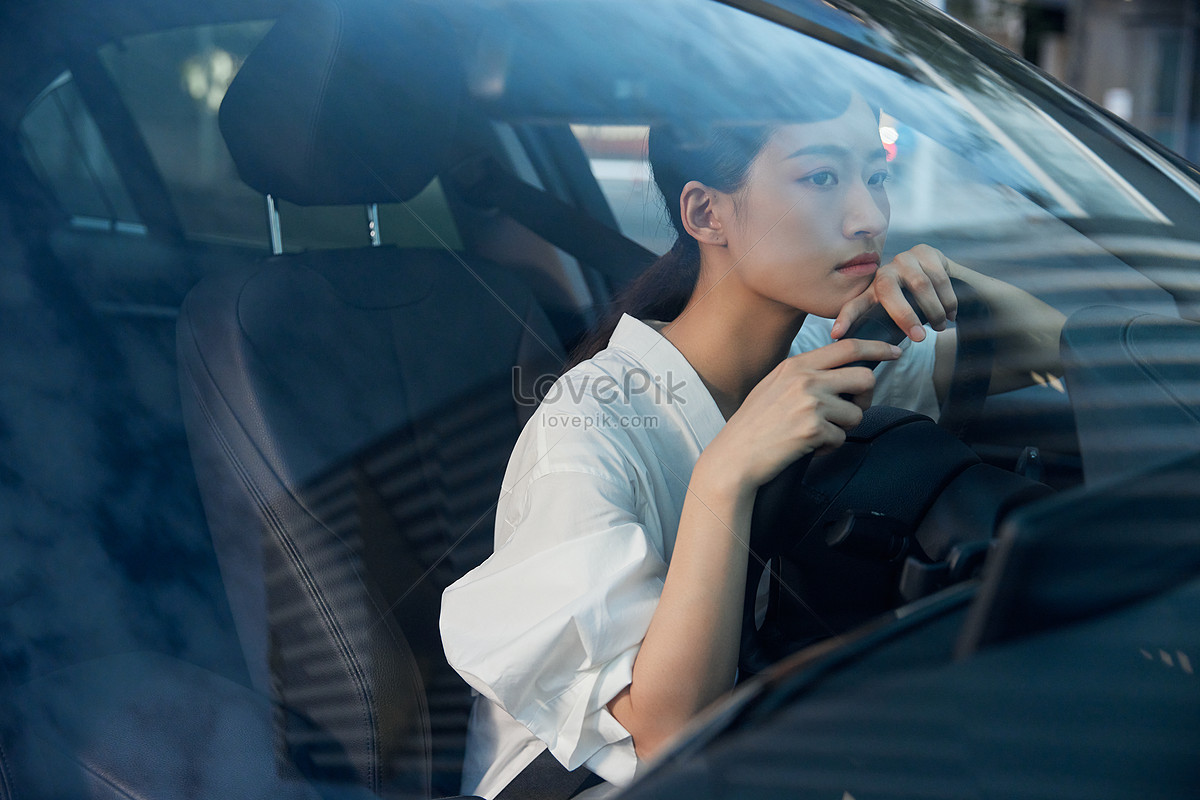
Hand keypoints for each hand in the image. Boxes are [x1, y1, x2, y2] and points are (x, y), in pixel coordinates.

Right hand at [700, 338, 901, 490]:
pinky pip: (841, 438)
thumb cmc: (753, 425)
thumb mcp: (774, 386)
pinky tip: (807, 446)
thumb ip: (805, 374)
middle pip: (864, 377)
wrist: (734, 456)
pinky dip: (828, 446)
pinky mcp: (813, 429)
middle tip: (852, 409)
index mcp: (796, 365)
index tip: (895, 352)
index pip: (848, 347)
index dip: (877, 348)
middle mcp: (805, 379)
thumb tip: (843, 372)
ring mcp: (810, 403)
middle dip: (866, 397)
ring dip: (843, 427)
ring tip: (818, 432)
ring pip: (856, 413)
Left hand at [831, 244, 958, 342]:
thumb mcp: (901, 318)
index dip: (845, 319)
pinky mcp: (926, 252)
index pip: (854, 305)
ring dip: (934, 311)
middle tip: (919, 338)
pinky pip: (939, 277)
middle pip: (887, 291)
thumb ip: (889, 328)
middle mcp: (884, 272)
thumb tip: (874, 355)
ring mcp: (904, 259)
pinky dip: (948, 299)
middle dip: (904, 316)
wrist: (951, 284)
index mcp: (872, 292)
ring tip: (941, 326)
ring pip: (920, 286)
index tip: (837, 335)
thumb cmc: (920, 307)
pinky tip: (951, 312)